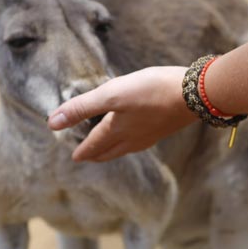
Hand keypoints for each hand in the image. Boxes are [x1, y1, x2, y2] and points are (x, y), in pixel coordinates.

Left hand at [48, 66, 196, 161]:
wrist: (195, 94)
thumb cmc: (151, 91)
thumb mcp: (111, 94)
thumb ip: (82, 107)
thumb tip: (52, 123)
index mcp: (117, 131)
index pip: (93, 145)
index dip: (82, 150)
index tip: (74, 157)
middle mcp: (133, 139)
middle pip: (109, 151)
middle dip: (96, 154)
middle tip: (86, 156)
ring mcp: (151, 135)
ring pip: (126, 148)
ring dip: (113, 149)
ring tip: (107, 148)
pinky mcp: (165, 127)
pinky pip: (141, 140)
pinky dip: (130, 141)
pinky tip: (137, 134)